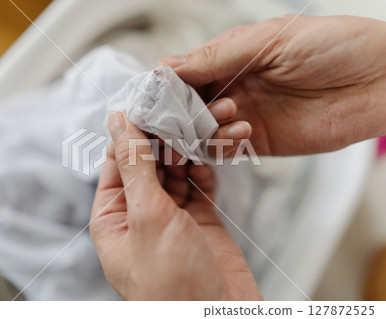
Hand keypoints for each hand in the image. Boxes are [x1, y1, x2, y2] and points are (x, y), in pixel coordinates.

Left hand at [90, 112, 261, 299]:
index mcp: (113, 215)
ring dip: (189, 149)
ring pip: (176, 170)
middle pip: (149, 162)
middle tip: (184, 110)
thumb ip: (135, 165)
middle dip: (166, 137)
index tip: (150, 101)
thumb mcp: (148, 216)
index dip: (132, 130)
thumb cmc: (172, 283)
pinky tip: (211, 153)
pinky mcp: (200, 220)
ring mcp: (171, 216)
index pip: (117, 160)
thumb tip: (117, 121)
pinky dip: (205, 168)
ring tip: (203, 126)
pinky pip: (199, 184)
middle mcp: (139, 213)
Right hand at [160, 15, 385, 154]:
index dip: (167, 83)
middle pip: (186, 104)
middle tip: (182, 113)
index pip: (184, 71)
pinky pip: (226, 148)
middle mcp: (232, 86)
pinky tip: (243, 131)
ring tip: (231, 114)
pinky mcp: (259, 141)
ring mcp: (244, 114)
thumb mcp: (270, 40)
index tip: (154, 94)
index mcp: (231, 56)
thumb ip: (218, 56)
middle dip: (180, 110)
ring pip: (201, 129)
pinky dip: (224, 144)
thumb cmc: (333, 47)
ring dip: (205, 126)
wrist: (379, 82)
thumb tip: (168, 66)